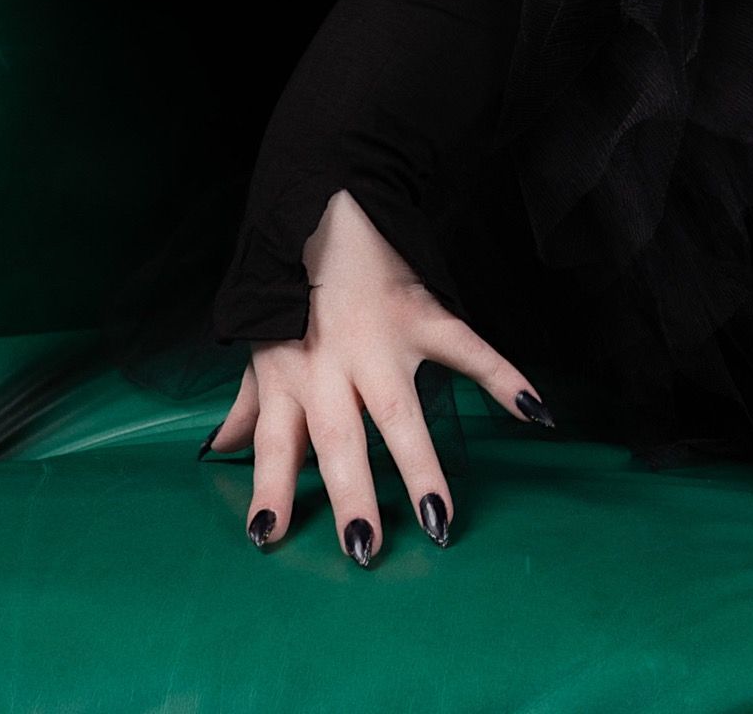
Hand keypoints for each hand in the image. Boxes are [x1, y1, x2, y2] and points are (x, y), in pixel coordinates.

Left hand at [207, 188, 543, 562]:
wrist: (321, 204)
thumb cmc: (287, 284)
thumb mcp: (259, 342)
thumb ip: (244, 401)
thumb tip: (218, 450)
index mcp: (286, 375)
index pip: (271, 442)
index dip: (268, 489)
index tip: (267, 537)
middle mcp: (329, 364)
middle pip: (338, 438)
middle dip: (350, 494)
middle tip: (364, 548)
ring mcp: (379, 341)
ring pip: (400, 410)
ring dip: (419, 466)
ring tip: (440, 521)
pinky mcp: (422, 315)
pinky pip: (468, 349)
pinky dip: (504, 378)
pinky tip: (534, 412)